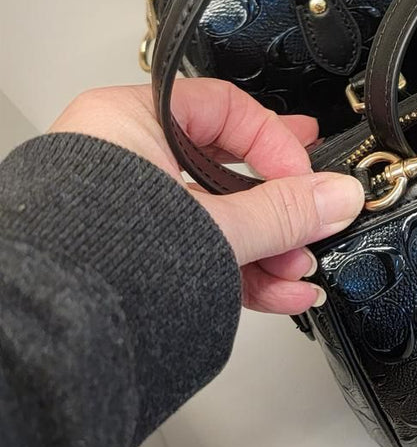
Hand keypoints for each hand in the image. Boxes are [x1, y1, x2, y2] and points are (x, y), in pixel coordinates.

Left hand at [49, 79, 363, 314]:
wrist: (49, 336)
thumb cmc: (94, 260)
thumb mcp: (216, 227)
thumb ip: (286, 211)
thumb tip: (337, 195)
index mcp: (130, 122)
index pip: (227, 109)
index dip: (277, 142)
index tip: (309, 179)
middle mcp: (124, 159)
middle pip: (228, 170)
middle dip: (280, 206)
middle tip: (316, 212)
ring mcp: (127, 211)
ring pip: (216, 217)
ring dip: (268, 246)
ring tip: (298, 269)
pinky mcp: (131, 256)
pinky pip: (199, 250)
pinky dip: (241, 269)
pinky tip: (279, 290)